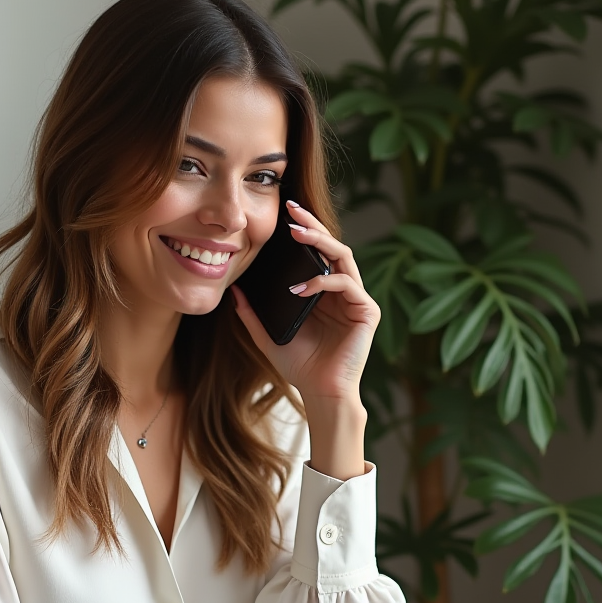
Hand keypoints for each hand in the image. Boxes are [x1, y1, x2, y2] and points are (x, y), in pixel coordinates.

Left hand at [231, 200, 379, 404]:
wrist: (320, 393)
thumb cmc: (300, 366)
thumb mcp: (268, 335)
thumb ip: (252, 314)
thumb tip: (234, 290)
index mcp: (323, 293)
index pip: (315, 253)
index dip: (302, 231)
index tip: (282, 215)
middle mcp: (343, 291)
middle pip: (331, 246)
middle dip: (312, 224)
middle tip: (292, 209)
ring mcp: (357, 299)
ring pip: (343, 257)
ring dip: (319, 242)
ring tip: (297, 235)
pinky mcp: (367, 311)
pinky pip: (346, 284)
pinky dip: (322, 281)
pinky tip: (300, 288)